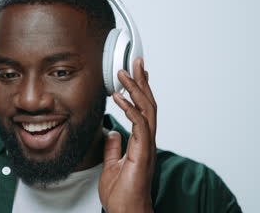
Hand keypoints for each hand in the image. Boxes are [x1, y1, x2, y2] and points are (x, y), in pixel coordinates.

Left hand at [98, 58, 156, 212]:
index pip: (142, 110)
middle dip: (141, 81)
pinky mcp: (143, 152)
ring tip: (124, 72)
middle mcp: (146, 140)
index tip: (135, 74)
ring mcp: (147, 145)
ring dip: (136, 89)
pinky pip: (139, 124)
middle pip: (148, 104)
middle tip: (135, 62)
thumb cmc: (122, 193)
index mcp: (140, 142)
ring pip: (146, 109)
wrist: (126, 211)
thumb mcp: (112, 165)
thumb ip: (113, 148)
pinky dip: (130, 108)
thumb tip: (112, 133)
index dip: (139, 91)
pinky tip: (119, 96)